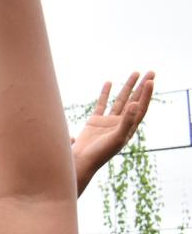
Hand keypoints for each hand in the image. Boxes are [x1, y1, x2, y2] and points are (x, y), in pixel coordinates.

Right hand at [72, 72, 153, 189]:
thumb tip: (134, 104)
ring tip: (135, 73)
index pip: (141, 107)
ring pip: (120, 100)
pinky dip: (105, 94)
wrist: (81, 161)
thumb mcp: (117, 138)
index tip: (150, 81)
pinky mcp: (95, 122)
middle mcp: (120, 124)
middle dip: (142, 87)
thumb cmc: (101, 153)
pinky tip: (109, 82)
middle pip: (135, 101)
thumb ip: (127, 121)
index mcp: (128, 128)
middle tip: (150, 72)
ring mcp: (108, 122)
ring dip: (128, 87)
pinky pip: (102, 104)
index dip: (146, 94)